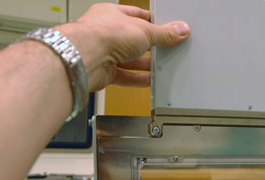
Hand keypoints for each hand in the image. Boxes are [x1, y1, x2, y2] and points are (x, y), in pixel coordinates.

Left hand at [56, 3, 189, 90]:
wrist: (85, 57)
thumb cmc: (103, 34)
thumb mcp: (144, 30)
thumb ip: (163, 33)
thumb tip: (179, 30)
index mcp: (111, 14)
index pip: (136, 16)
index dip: (152, 23)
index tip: (166, 29)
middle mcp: (105, 32)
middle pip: (133, 40)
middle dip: (149, 47)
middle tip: (165, 50)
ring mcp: (103, 53)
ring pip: (129, 60)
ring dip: (144, 65)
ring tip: (161, 68)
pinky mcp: (103, 72)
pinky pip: (124, 76)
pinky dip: (137, 79)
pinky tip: (149, 81)